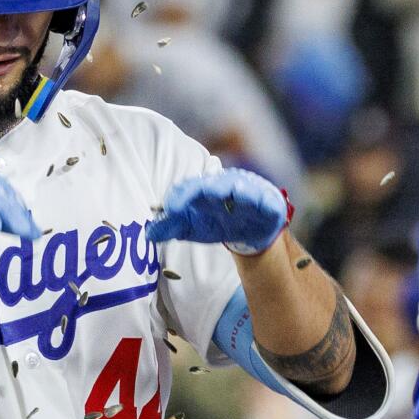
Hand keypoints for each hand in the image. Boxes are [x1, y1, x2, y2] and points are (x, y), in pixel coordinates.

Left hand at [146, 169, 286, 255]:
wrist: (250, 234)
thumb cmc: (220, 223)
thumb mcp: (194, 228)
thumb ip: (172, 227)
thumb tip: (149, 233)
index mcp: (208, 187)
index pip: (192, 186)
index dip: (181, 195)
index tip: (170, 208)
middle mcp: (228, 184)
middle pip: (214, 183)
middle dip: (203, 190)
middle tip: (197, 202)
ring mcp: (250, 191)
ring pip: (241, 186)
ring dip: (234, 189)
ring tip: (226, 193)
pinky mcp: (269, 202)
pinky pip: (267, 200)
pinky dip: (264, 202)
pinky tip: (259, 204)